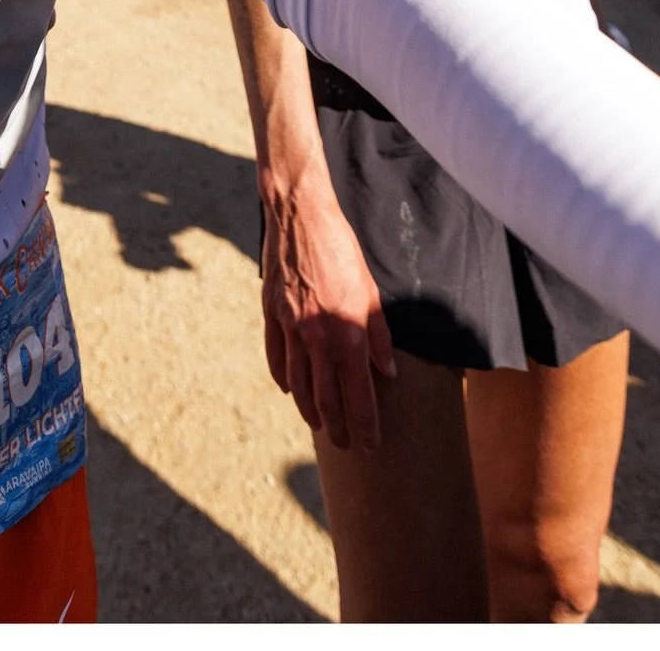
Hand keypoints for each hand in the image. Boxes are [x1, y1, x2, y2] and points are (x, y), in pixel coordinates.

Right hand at [260, 176, 396, 449]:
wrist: (299, 215)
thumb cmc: (341, 248)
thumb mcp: (370, 290)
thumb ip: (379, 335)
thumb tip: (387, 371)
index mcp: (348, 332)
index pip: (358, 394)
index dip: (365, 424)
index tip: (370, 445)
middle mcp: (317, 337)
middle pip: (325, 397)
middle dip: (337, 427)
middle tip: (345, 444)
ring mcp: (290, 327)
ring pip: (298, 383)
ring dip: (309, 410)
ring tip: (319, 426)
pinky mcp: (271, 314)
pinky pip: (276, 357)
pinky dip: (283, 378)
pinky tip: (289, 390)